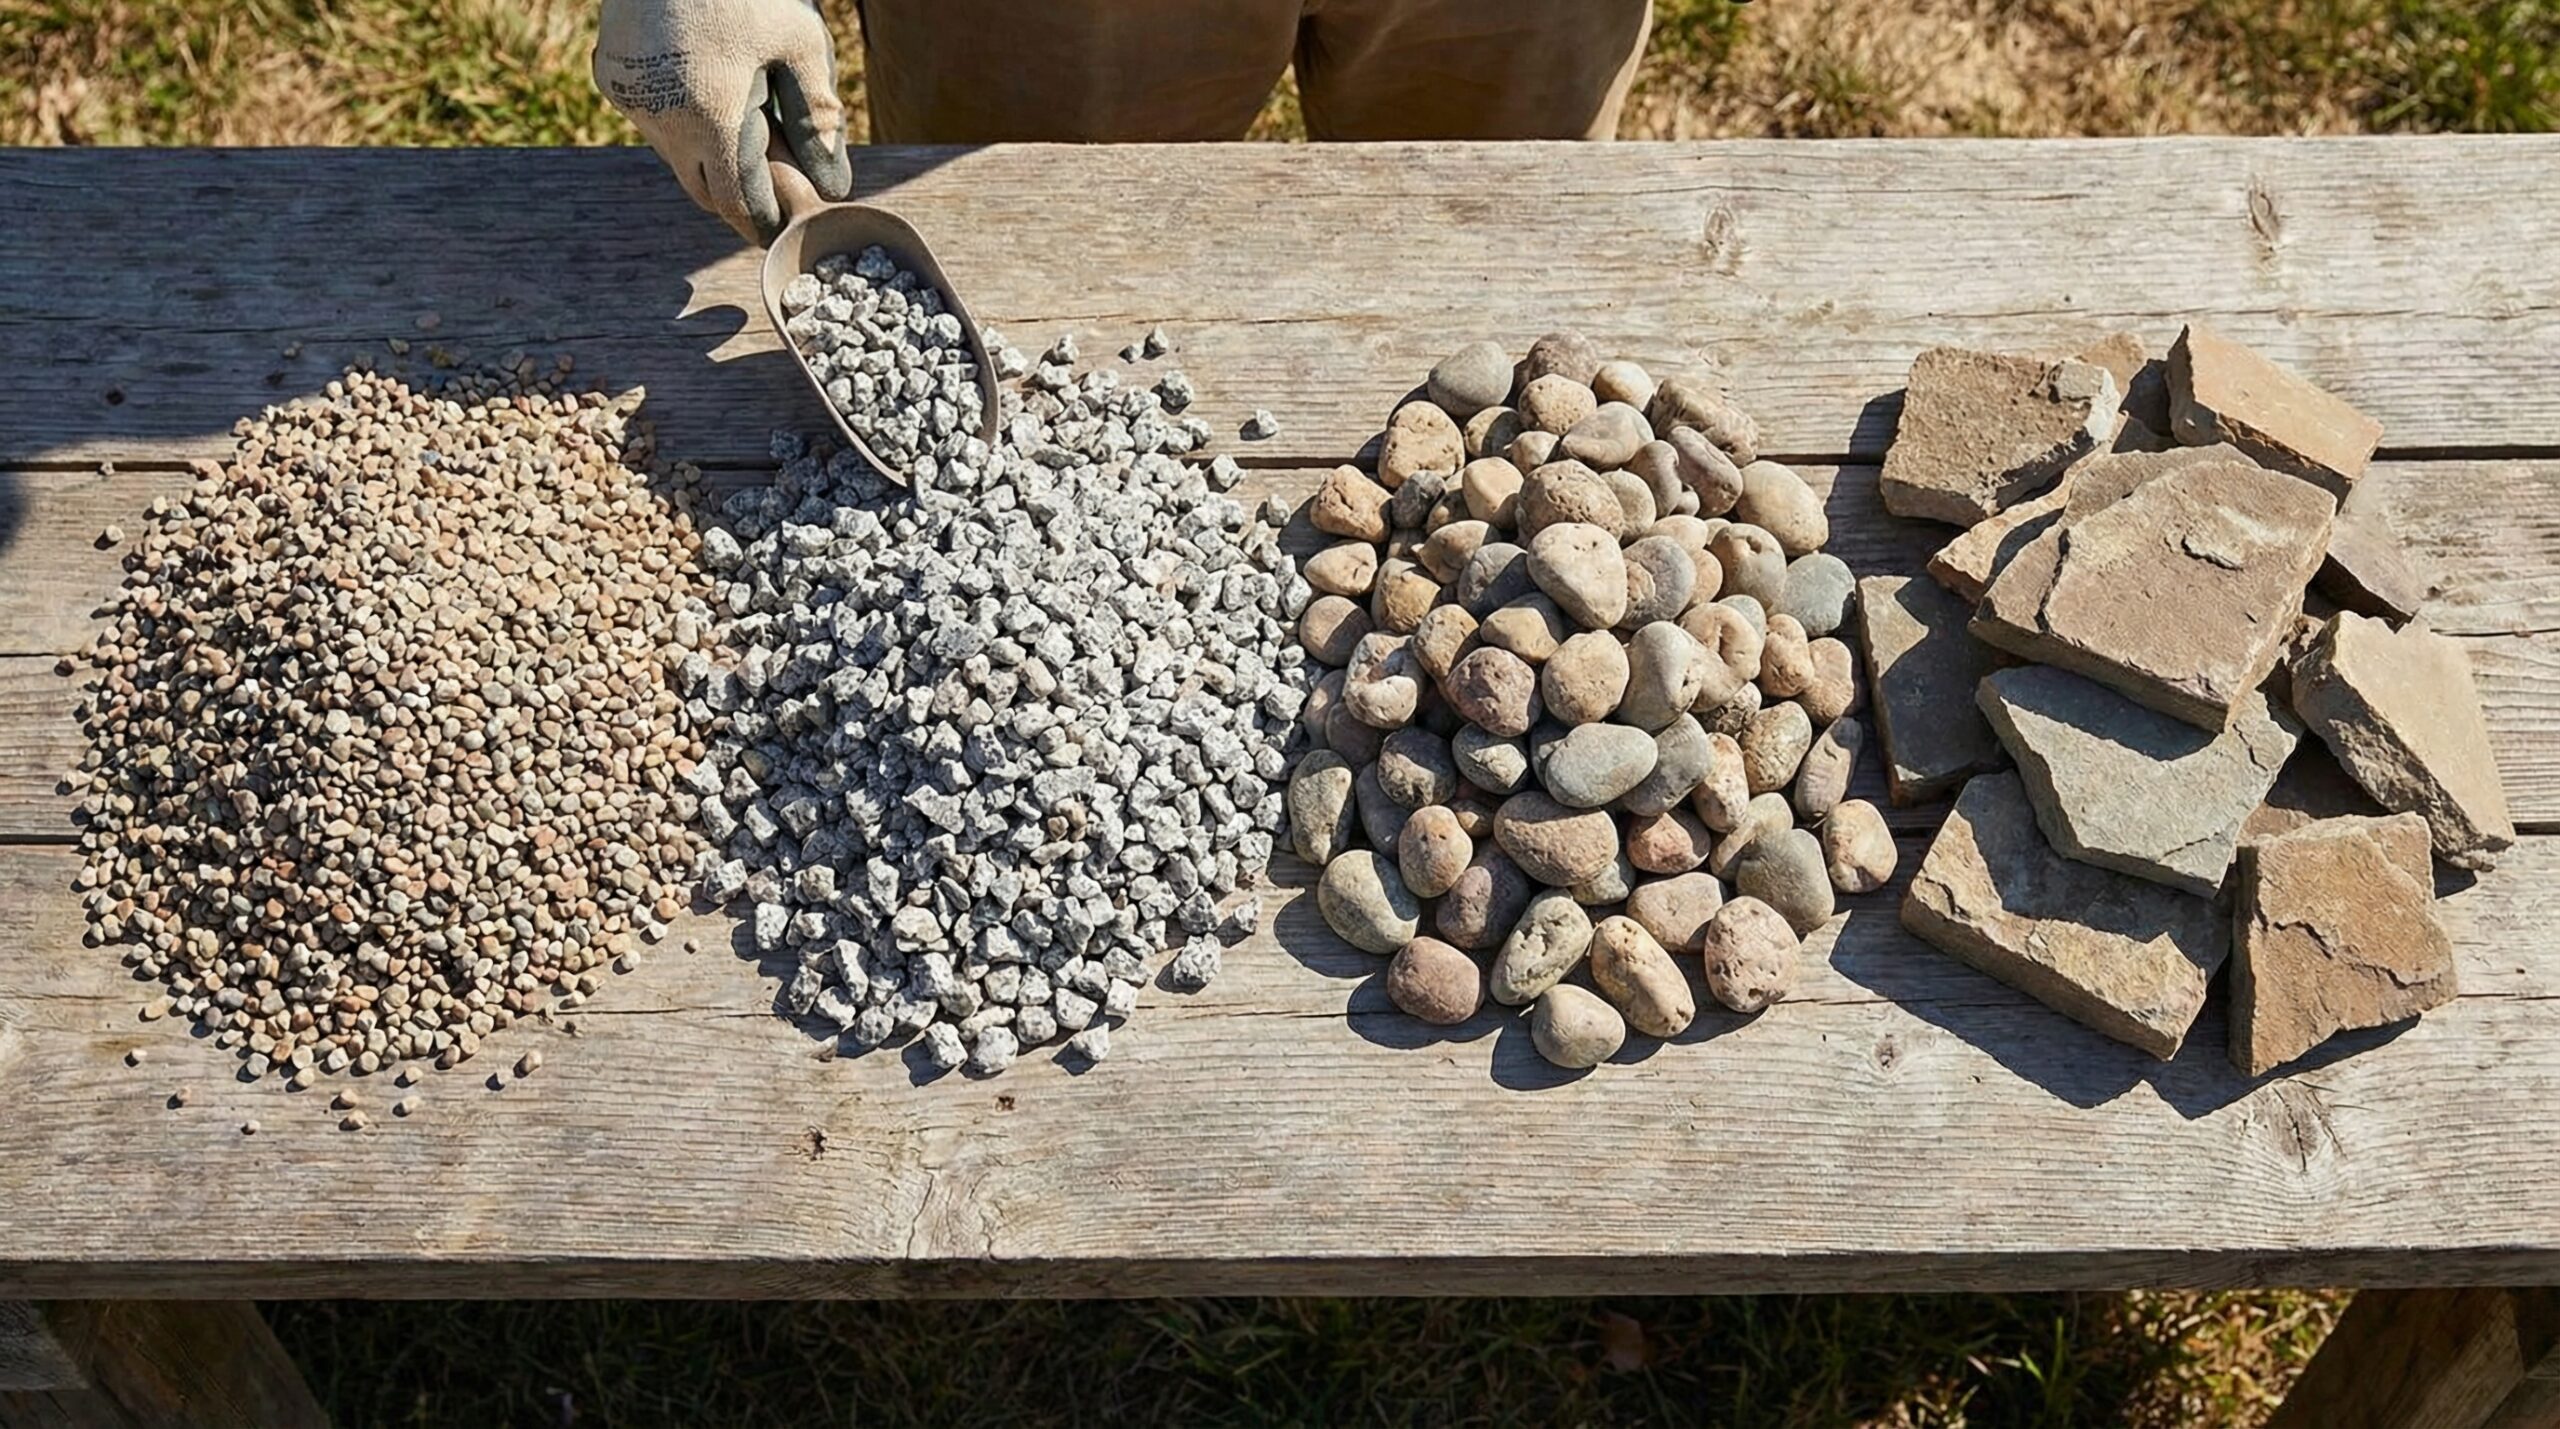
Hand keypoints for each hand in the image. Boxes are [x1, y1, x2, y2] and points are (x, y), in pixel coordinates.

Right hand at [594, 0, 853, 243]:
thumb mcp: (798, 43)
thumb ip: (818, 119)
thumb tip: (833, 186)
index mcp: (710, 117)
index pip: (737, 202)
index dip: (763, 222)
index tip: (785, 232)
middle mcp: (661, 118)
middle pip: (704, 188)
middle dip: (737, 197)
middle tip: (773, 191)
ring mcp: (629, 97)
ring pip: (675, 155)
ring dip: (708, 155)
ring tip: (746, 131)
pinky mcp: (611, 74)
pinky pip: (651, 119)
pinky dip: (680, 122)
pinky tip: (706, 91)